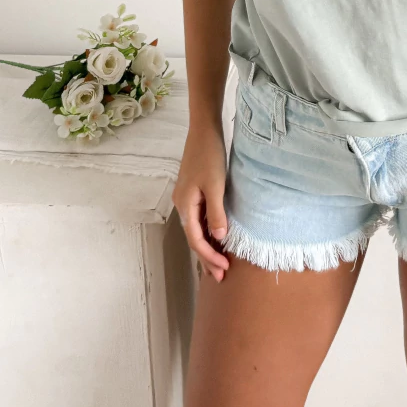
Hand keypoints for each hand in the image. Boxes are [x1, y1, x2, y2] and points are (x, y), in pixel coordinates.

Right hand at [172, 121, 230, 282]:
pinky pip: (200, 219)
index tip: (223, 269)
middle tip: (221, 277)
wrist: (204, 130)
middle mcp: (182, 205)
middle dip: (206, 258)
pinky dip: (208, 232)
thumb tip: (219, 237)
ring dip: (207, 247)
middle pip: (194, 238)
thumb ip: (217, 212)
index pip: (195, 239)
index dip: (209, 256)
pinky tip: (217, 238)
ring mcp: (187, 198)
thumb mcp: (215, 185)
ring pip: (196, 230)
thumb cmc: (210, 155)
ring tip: (219, 265)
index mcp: (185, 205)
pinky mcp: (194, 192)